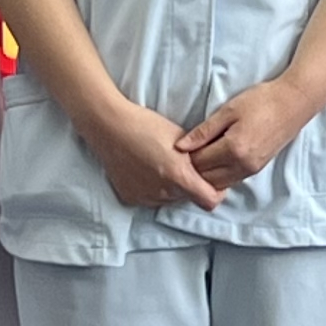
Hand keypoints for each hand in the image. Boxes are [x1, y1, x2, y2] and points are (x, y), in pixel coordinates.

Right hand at [87, 97, 224, 210]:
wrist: (109, 126)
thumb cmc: (146, 124)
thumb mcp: (181, 137)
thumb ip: (197, 158)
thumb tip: (209, 169)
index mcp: (178, 175)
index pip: (210, 201)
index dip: (216, 192)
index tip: (213, 180)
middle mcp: (163, 192)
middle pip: (189, 198)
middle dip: (191, 185)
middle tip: (184, 165)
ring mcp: (145, 197)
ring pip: (169, 199)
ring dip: (171, 187)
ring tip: (161, 164)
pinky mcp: (130, 197)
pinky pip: (151, 198)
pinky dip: (153, 188)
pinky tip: (146, 169)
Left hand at [178, 76, 320, 196]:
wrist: (294, 103)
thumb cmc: (261, 101)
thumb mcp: (229, 110)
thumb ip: (204, 131)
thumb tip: (180, 146)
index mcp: (233, 149)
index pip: (199, 163)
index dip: (185, 156)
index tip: (179, 147)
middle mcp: (243, 165)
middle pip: (207, 179)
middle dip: (193, 169)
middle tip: (186, 153)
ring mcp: (251, 170)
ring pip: (219, 184)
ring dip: (206, 174)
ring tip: (200, 156)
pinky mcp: (257, 169)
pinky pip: (232, 180)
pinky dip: (219, 175)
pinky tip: (215, 160)